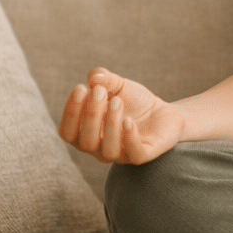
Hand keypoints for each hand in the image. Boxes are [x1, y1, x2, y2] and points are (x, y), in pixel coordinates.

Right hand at [59, 68, 184, 164]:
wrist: (164, 112)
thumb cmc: (134, 101)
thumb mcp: (119, 86)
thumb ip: (105, 80)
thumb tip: (94, 78)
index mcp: (86, 134)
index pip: (67, 133)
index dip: (70, 113)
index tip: (80, 88)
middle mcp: (99, 149)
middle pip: (85, 142)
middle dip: (90, 115)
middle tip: (100, 91)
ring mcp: (122, 154)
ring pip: (108, 151)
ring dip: (110, 124)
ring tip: (118, 101)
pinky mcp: (144, 155)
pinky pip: (134, 155)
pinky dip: (129, 138)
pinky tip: (129, 120)